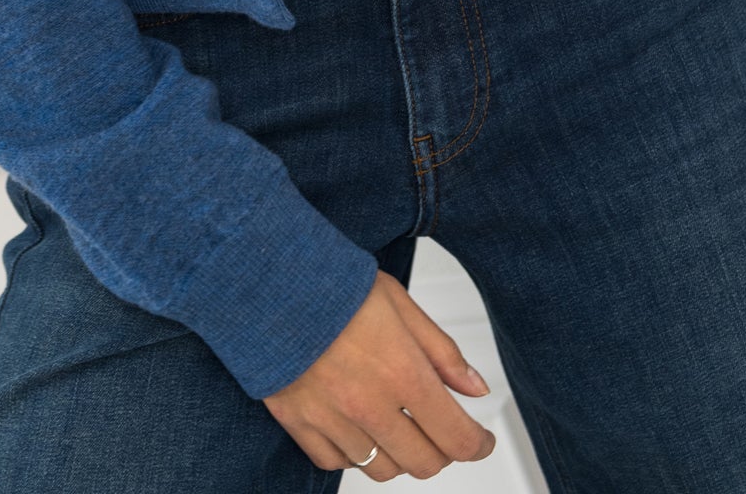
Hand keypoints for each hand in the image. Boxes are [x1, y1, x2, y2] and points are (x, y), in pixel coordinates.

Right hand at [263, 269, 494, 476]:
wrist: (266, 276)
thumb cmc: (332, 283)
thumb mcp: (399, 302)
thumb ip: (441, 351)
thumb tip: (475, 389)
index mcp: (402, 372)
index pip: (456, 438)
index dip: (478, 445)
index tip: (479, 439)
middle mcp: (369, 405)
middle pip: (424, 463)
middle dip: (441, 451)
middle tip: (438, 429)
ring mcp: (332, 419)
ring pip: (382, 470)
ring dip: (398, 455)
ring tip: (395, 425)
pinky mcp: (298, 423)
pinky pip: (336, 463)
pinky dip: (352, 453)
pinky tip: (355, 425)